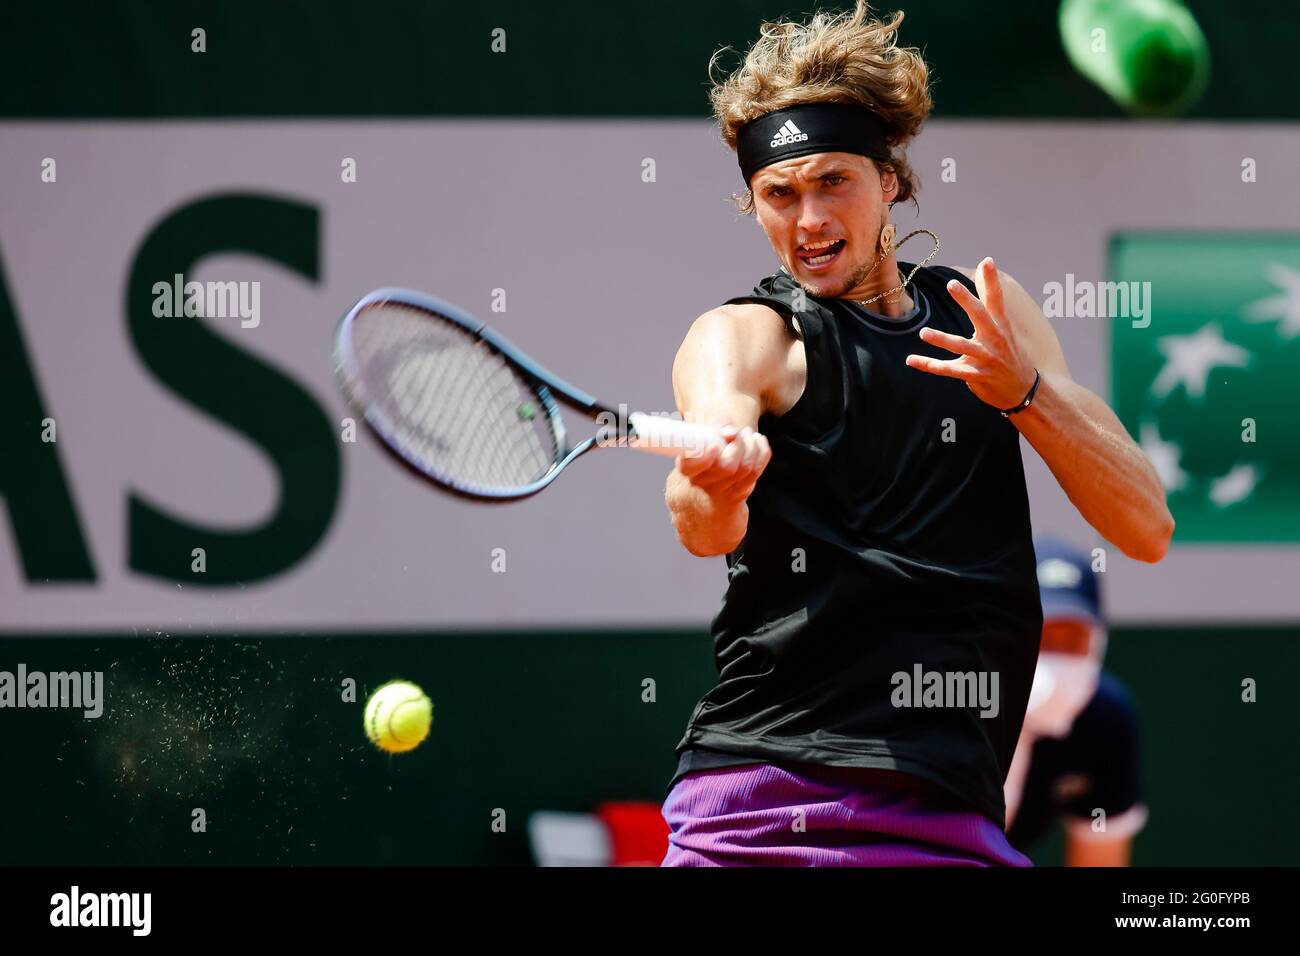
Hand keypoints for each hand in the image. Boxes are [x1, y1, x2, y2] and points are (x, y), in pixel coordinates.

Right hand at [676, 422, 771, 505]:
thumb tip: (730, 431)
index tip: (714, 447)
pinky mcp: (739, 493)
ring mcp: (723, 492)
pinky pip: (756, 472)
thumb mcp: (699, 441)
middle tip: (737, 432)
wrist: (703, 491)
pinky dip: (762, 452)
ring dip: (751, 445)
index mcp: (687, 469)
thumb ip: (712, 428)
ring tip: (747, 433)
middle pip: (727, 467)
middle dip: (738, 444)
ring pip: (745, 468)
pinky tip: (757, 441)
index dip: (705, 459)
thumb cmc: (701, 457)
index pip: (691, 467)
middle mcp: (703, 484)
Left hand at [905, 257, 1037, 409]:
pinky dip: (929, 365)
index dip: (992, 281)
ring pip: (961, 346)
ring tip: (923, 333)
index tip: (987, 261)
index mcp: (1000, 325)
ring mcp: (985, 358)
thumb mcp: (1003, 325)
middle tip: (952, 284)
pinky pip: (949, 370)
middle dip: (967, 300)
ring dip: (942, 340)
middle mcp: (994, 339)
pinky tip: (912, 360)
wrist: (1022, 389)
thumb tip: (986, 263)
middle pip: (980, 316)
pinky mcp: (975, 376)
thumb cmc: (1008, 352)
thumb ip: (990, 297)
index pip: (996, 299)